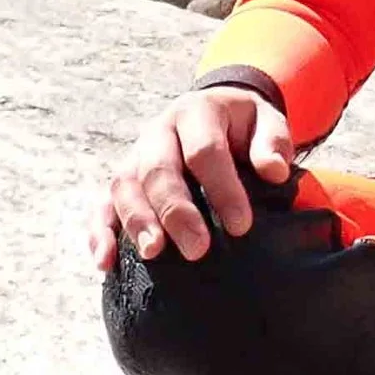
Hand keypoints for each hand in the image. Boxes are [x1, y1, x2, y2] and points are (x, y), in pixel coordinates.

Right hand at [88, 86, 295, 270]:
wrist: (215, 112)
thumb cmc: (244, 127)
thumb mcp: (267, 121)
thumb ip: (273, 141)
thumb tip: (274, 171)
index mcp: (197, 112)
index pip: (204, 150)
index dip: (222, 188)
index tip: (241, 226)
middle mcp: (159, 132)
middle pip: (158, 170)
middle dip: (176, 210)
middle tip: (197, 250)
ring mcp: (135, 155)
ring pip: (125, 186)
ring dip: (136, 220)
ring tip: (153, 253)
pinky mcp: (123, 179)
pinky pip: (102, 204)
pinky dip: (100, 232)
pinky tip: (105, 262)